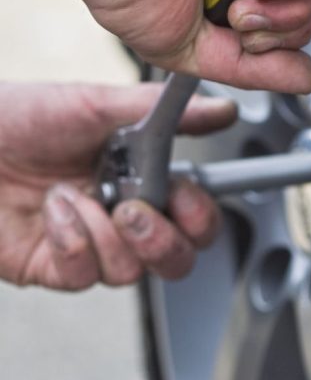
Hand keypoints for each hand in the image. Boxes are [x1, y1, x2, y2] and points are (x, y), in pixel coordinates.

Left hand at [0, 83, 235, 289]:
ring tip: (74, 195)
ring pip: (131, 271)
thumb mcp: (96, 104)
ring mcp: (87, 244)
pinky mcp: (52, 266)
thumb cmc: (17, 117)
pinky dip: (72, 241)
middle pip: (175, 259)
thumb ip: (163, 111)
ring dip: (105, 233)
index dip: (198, 218)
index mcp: (139, 178)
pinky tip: (54, 211)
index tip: (184, 196)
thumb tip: (222, 109)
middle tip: (134, 210)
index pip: (193, 218)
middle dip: (162, 240)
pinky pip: (84, 274)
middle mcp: (118, 216)